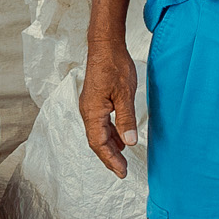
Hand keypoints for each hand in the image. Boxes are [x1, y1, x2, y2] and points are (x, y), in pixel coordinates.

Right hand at [80, 39, 139, 178]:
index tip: (121, 172)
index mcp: (92, 112)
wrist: (105, 46)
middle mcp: (88, 112)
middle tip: (122, 172)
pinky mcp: (96, 101)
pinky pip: (102, 124)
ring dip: (110, 147)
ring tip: (123, 160)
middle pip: (97, 141)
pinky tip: (121, 139)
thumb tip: (130, 142)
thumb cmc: (113, 66)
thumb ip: (126, 119)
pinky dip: (111, 134)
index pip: (99, 143)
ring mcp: (91, 107)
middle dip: (109, 158)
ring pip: (99, 133)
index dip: (110, 160)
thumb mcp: (125, 94)